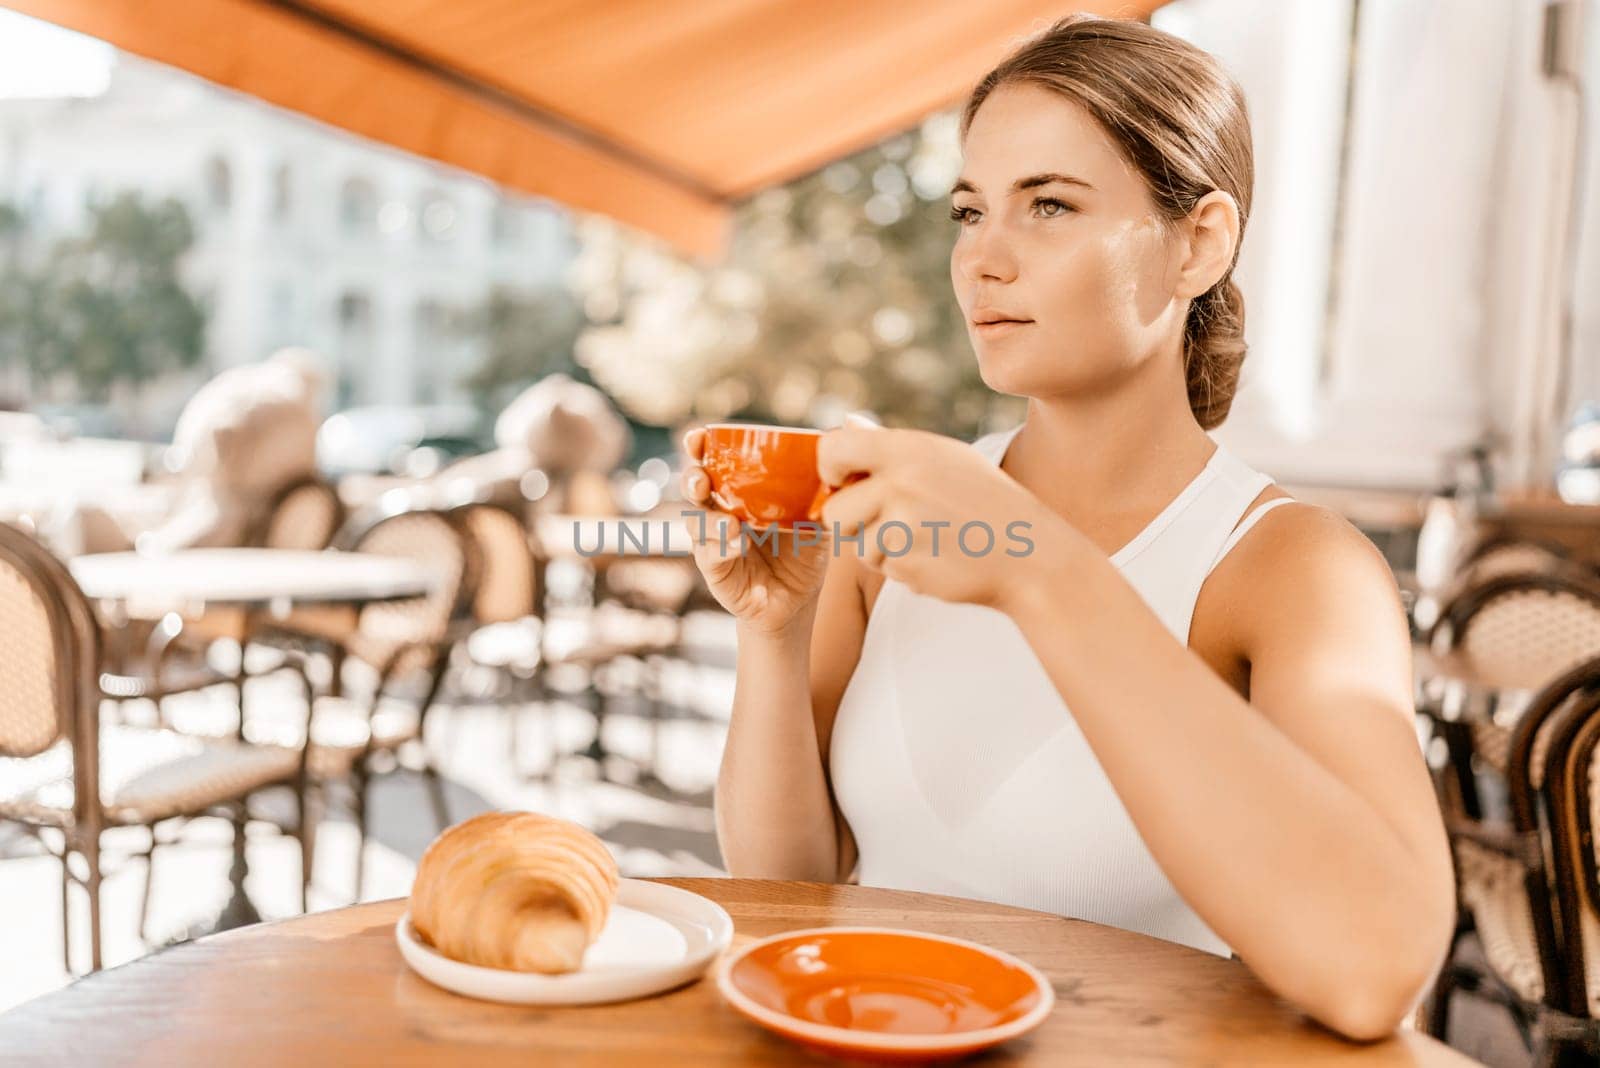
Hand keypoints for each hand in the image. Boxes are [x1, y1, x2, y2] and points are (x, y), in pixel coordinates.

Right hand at [679, 427, 830, 634]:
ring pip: (696, 521)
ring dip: (708, 517)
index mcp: (739, 491)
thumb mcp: (820, 515)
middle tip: (702, 478)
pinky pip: (710, 555)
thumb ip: (831, 481)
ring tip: (729, 521)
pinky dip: (722, 547)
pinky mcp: (716, 570)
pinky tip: (739, 543)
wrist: (798, 601)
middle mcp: (720, 511)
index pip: (712, 461)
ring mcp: (714, 541)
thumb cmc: (803, 553)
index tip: (699, 437)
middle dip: (693, 477)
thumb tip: (850, 426)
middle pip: (694, 487)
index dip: (701, 446)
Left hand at [815, 425, 1067, 610]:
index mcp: (909, 448)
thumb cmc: (987, 504)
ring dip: (883, 553)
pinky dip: (904, 571)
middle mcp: (902, 480)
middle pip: (835, 511)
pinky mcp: (910, 560)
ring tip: (927, 542)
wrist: (1031, 552)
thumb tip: (845, 423)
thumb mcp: (945, 459)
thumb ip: (891, 447)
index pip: (834, 449)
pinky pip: (884, 570)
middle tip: (892, 527)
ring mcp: (904, 522)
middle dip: (853, 527)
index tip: (844, 485)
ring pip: (858, 547)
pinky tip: (938, 560)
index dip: (829, 471)